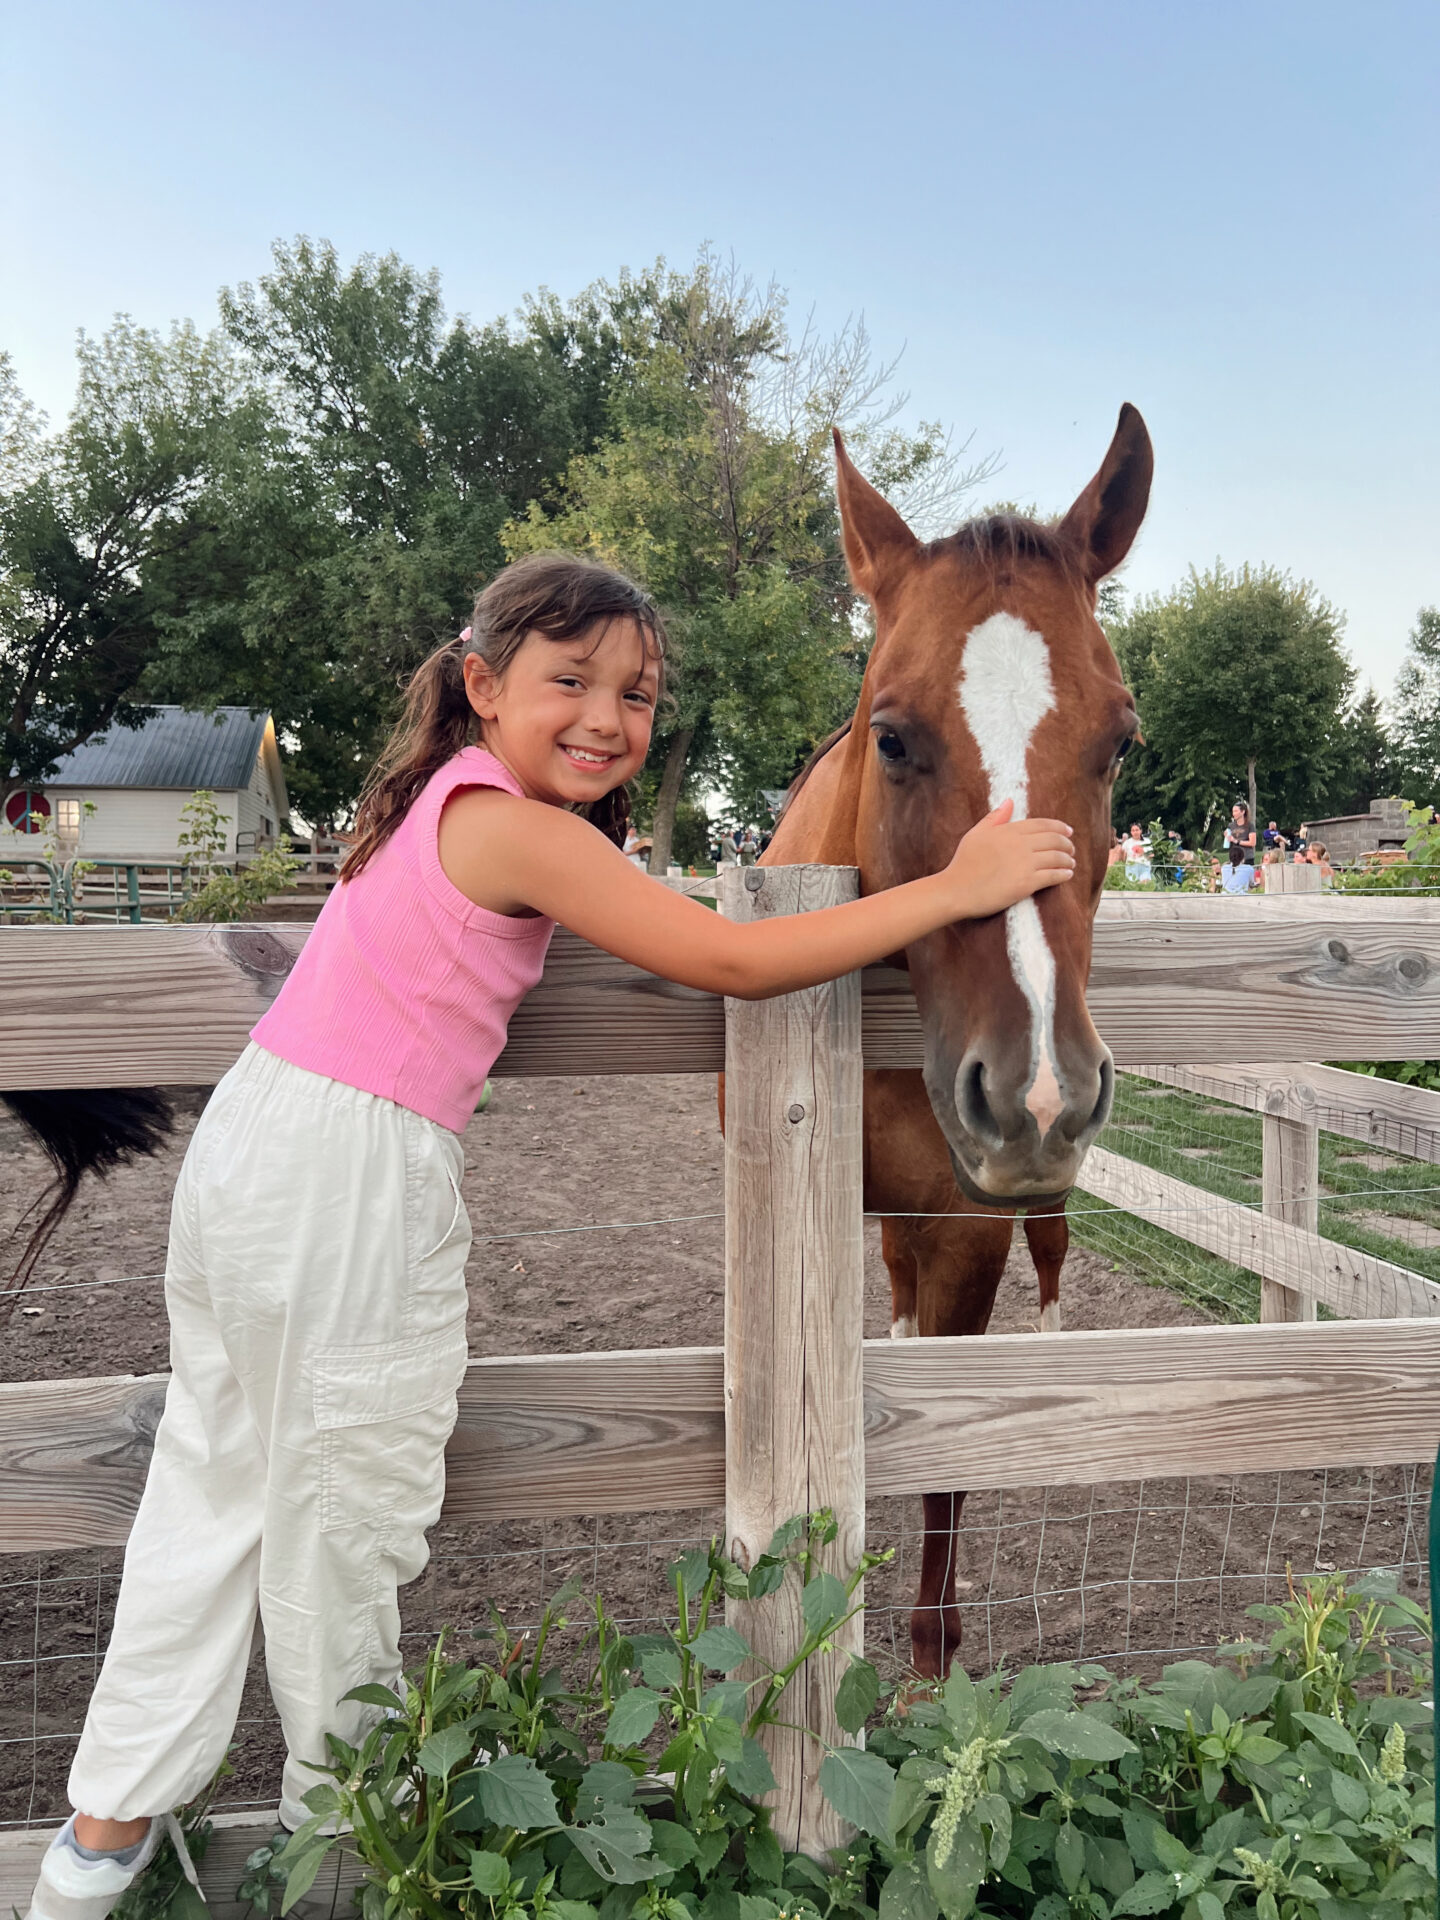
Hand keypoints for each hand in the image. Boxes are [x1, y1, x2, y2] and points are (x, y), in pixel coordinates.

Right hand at [940, 798, 1075, 918]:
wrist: (956, 890)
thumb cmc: (963, 863)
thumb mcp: (976, 834)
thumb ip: (994, 817)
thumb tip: (1010, 801)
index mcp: (1008, 830)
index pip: (1042, 824)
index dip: (1059, 827)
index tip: (1068, 831)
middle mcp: (1020, 845)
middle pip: (1054, 839)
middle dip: (1067, 843)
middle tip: (1071, 848)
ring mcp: (1024, 864)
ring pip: (1057, 857)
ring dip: (1068, 859)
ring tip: (1071, 862)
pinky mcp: (1026, 883)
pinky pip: (1053, 876)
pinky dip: (1063, 874)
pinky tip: (1067, 874)